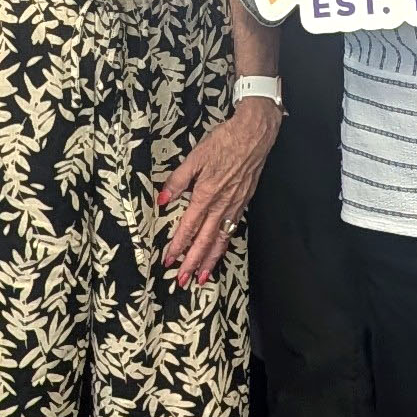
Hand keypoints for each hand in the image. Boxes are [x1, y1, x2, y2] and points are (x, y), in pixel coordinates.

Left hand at [156, 99, 278, 287]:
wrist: (254, 135)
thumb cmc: (224, 142)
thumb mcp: (195, 157)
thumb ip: (177, 181)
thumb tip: (162, 200)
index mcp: (205, 194)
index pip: (188, 227)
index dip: (177, 245)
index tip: (168, 260)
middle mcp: (221, 205)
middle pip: (204, 241)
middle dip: (192, 262)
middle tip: (182, 281)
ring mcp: (234, 206)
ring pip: (220, 240)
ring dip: (209, 261)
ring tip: (201, 277)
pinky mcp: (243, 203)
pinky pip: (231, 231)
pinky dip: (224, 246)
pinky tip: (219, 253)